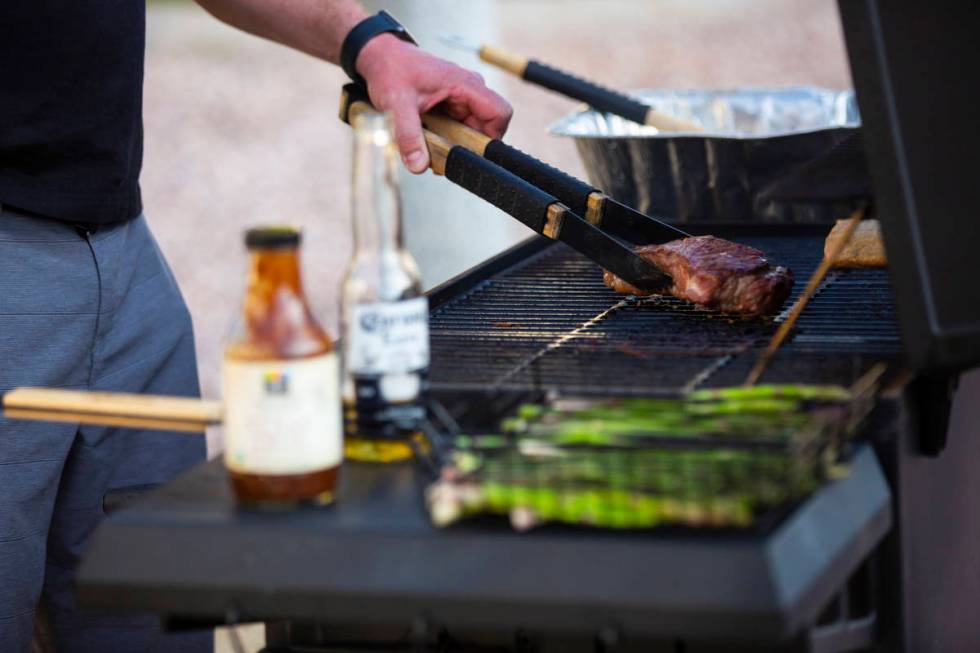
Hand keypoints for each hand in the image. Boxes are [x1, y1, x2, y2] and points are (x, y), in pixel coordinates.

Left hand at [356, 34, 512, 172]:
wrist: (381, 59)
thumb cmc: (392, 70)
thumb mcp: (397, 104)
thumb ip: (408, 136)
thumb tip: (418, 165)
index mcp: (465, 84)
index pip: (500, 113)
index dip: (493, 138)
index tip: (471, 154)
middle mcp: (469, 91)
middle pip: (485, 129)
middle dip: (467, 148)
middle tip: (442, 159)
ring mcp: (461, 100)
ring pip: (471, 133)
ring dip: (454, 146)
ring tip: (430, 150)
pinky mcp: (452, 107)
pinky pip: (458, 131)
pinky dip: (446, 141)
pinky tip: (427, 142)